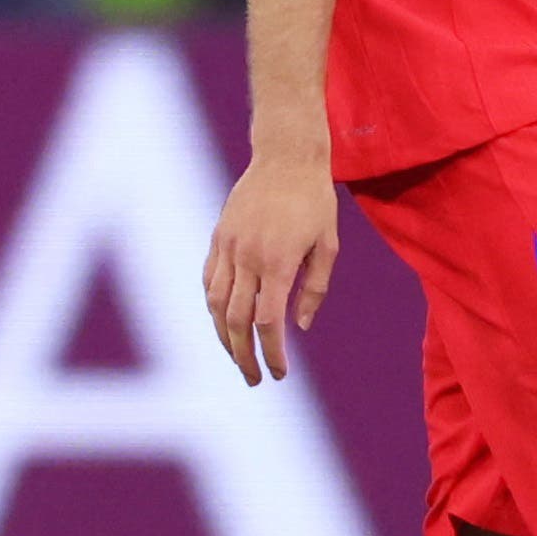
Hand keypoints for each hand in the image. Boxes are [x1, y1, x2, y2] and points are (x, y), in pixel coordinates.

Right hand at [202, 150, 338, 383]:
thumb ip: (313, 289)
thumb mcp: (328, 246)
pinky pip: (208, 279)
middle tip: (253, 379)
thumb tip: (298, 327)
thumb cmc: (315, 201)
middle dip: (243, 355)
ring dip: (222, 336)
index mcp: (277, 261)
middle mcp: (246, 256)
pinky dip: (212, 305)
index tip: (278, 373)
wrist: (285, 156)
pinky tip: (222, 320)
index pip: (267, 322)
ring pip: (214, 303)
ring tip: (236, 356)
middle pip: (234, 320)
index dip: (271, 352)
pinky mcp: (218, 237)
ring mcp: (227, 246)